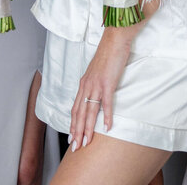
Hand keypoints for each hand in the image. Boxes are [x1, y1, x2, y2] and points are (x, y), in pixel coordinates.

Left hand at [69, 27, 133, 149]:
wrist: (114, 40)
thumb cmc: (107, 55)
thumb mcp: (97, 72)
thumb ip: (94, 84)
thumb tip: (95, 96)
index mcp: (83, 84)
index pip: (75, 109)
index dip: (73, 124)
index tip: (72, 137)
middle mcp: (87, 86)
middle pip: (79, 113)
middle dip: (76, 132)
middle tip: (76, 147)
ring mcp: (96, 85)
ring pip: (89, 111)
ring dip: (88, 128)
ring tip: (87, 142)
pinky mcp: (108, 83)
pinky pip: (106, 103)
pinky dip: (106, 116)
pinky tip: (107, 127)